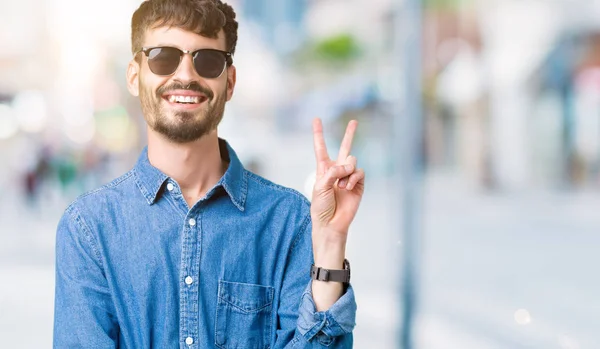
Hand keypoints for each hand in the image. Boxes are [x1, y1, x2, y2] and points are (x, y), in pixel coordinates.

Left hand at [310, 118, 364, 247]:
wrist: (331, 223)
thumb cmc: (321, 207)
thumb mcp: (320, 186)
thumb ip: (332, 172)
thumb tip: (348, 166)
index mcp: (323, 169)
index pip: (321, 148)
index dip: (319, 133)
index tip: (316, 119)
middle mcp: (337, 170)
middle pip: (345, 147)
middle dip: (350, 134)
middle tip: (354, 121)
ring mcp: (348, 177)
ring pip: (352, 161)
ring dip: (346, 172)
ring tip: (340, 186)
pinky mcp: (358, 184)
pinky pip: (359, 172)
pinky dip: (353, 179)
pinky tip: (347, 188)